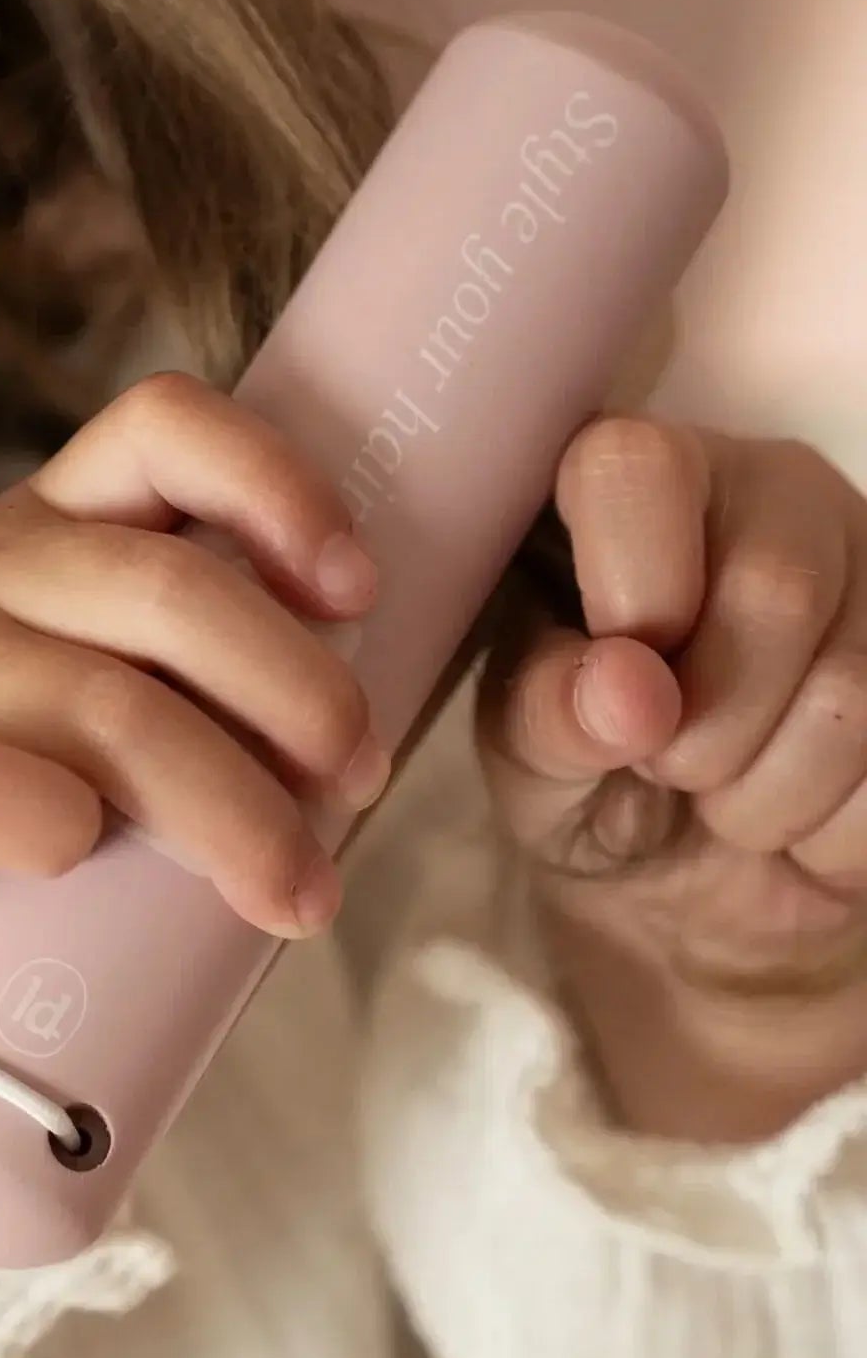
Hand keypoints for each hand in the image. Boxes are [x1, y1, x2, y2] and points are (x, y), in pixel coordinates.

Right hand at [0, 373, 382, 996]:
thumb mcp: (47, 674)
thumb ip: (157, 666)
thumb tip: (344, 732)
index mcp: (34, 528)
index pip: (160, 427)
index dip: (275, 484)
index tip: (354, 590)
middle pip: (169, 590)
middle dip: (297, 690)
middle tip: (358, 780)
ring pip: (111, 712)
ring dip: (233, 812)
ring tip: (296, 893)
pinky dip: (67, 836)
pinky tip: (85, 869)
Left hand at [478, 418, 866, 1133]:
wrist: (696, 896)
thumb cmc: (582, 786)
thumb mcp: (523, 751)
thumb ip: (545, 701)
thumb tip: (625, 684)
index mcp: (622, 484)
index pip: (631, 460)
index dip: (626, 582)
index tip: (606, 690)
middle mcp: (764, 494)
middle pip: (769, 579)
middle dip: (700, 720)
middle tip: (661, 768)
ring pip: (849, 682)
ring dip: (762, 787)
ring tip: (716, 800)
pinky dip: (831, 828)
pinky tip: (793, 821)